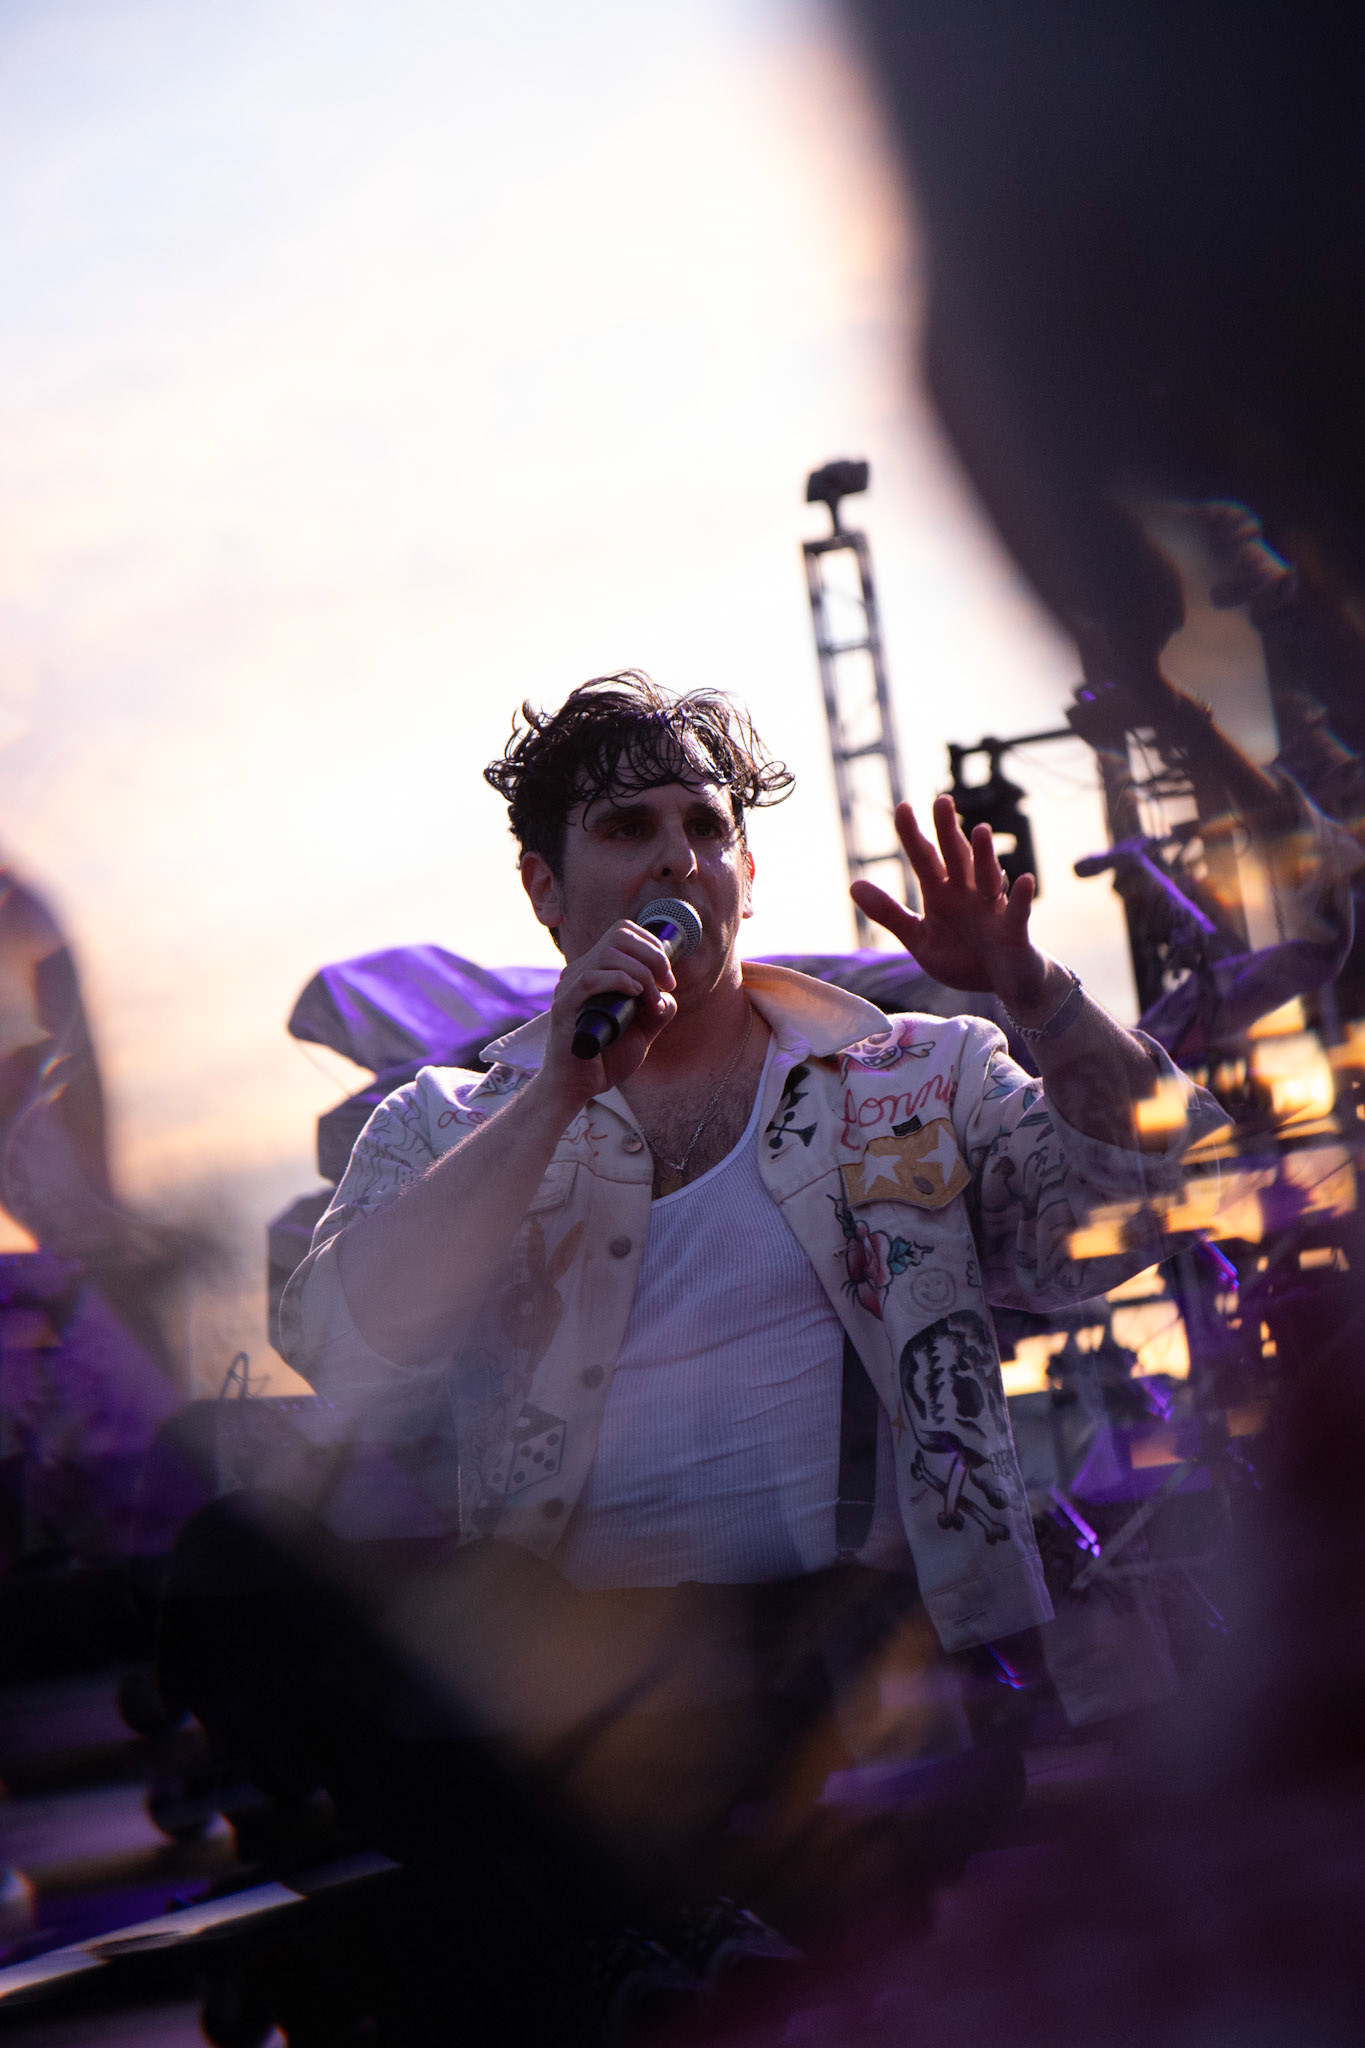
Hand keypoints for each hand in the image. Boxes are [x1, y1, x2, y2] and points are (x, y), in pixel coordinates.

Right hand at [538, 918, 677, 1107]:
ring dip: (641, 971)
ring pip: (607, 953)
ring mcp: (570, 988)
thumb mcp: (642, 1032)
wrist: (577, 1089)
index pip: (623, 933)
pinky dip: (619, 981)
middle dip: (653, 954)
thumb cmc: (604, 1060)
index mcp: (596, 972)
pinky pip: (590, 979)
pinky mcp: (564, 1008)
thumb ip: (656, 1011)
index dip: (652, 946)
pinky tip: (635, 995)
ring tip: (651, 998)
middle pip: (619, 934)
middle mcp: (580, 973)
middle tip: (667, 983)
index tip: (669, 977)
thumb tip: (668, 994)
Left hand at [851, 795, 1051, 1012]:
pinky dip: (1022, 898)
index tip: (902, 807)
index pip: (925, 859)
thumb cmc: (963, 957)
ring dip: (985, 856)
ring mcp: (992, 910)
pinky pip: (1018, 913)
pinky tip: (1026, 880)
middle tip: (940, 801)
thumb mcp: (920, 939)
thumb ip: (890, 914)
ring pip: (988, 877)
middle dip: (949, 832)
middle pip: (957, 858)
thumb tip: (853, 885)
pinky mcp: (1014, 932)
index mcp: (942, 894)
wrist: (1004, 984)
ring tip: (981, 831)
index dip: (913, 835)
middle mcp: (968, 894)